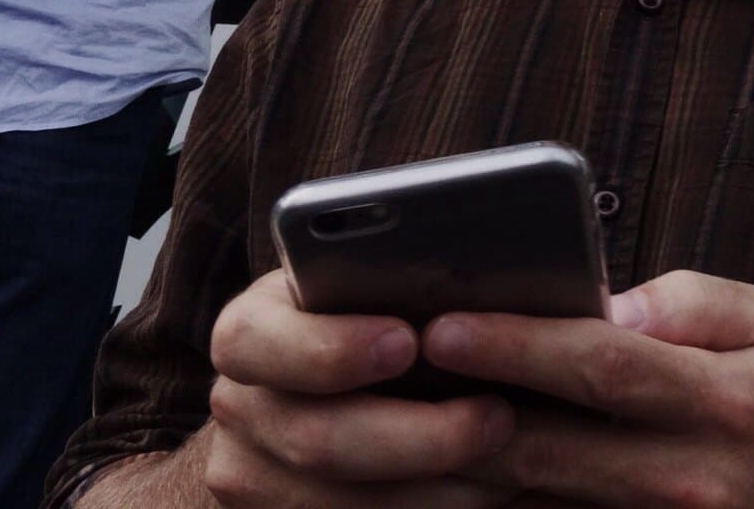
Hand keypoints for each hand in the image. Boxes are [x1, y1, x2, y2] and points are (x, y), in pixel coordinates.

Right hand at [198, 269, 522, 508]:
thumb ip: (388, 279)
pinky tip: (492, 493)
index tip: (406, 341)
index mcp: (248, 331)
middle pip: (316, 439)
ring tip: (513, 463)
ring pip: (347, 506)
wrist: (327, 392)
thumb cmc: (366, 314)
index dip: (329, 347)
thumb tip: (466, 268)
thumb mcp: (363, 284)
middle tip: (496, 417)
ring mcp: (255, 476)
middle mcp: (240, 407)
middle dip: (419, 435)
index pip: (254, 340)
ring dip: (443, 491)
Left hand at [426, 270, 753, 508]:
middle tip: (389, 375)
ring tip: (395, 423)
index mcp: (723, 404)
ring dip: (462, 468)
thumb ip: (692, 305)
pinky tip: (447, 478)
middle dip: (460, 408)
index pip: (601, 366)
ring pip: (537, 506)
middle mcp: (688, 480)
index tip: (444, 323)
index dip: (517, 344)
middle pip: (550, 445)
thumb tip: (608, 303)